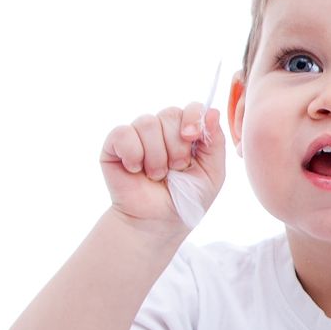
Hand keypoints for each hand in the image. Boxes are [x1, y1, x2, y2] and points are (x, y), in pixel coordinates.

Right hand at [100, 103, 224, 230]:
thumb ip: (215, 142)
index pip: (192, 107)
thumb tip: (212, 112)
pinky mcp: (114, 145)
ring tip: (157, 175)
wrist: (158, 222)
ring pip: (147, 123)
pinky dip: (133, 154)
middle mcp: (162, 130)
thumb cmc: (186, 198)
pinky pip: (123, 134)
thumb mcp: (212, 172)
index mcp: (187, 132)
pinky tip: (136, 170)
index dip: (193, 117)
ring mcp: (138, 135)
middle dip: (176, 146)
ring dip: (156, 155)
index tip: (192, 137)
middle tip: (176, 169)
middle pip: (170, 114)